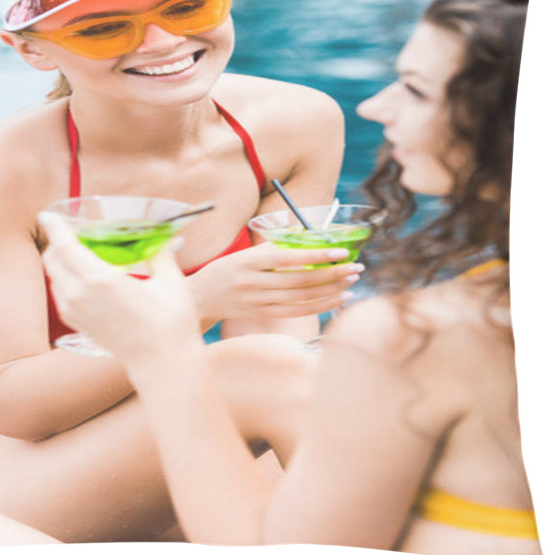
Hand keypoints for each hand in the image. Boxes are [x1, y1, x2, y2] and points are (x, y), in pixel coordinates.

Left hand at [39, 212, 201, 366]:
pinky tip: (84, 276)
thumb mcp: (170, 280)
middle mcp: (80, 295)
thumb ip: (159, 253)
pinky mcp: (77, 324)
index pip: (65, 245)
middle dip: (57, 241)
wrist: (162, 362)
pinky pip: (60, 293)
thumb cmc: (170, 322)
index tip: (48, 214)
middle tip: (71, 231)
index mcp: (100, 280)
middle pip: (52, 259)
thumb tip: (159, 237)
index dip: (54, 226)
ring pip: (54, 276)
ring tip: (79, 252)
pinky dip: (65, 278)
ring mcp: (76, 312)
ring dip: (60, 260)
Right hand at [188, 242, 362, 324]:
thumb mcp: (243, 254)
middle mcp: (252, 283)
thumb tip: (306, 238)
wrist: (198, 299)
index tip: (340, 251)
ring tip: (350, 282)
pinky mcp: (262, 316)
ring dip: (330, 290)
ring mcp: (257, 302)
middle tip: (355, 267)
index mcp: (247, 261)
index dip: (316, 255)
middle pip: (300, 280)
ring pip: (302, 298)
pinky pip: (297, 312)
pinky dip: (319, 306)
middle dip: (331, 274)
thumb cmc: (225, 271)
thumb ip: (272, 247)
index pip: (288, 258)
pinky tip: (336, 299)